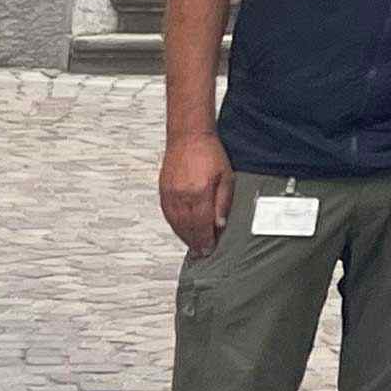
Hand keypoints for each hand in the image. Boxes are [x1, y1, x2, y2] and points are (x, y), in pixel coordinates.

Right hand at [160, 129, 230, 255]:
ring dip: (183, 236)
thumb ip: (223, 203)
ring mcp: (169, 194)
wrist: (188, 137)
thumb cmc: (210, 153)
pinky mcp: (163, 191)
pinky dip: (175, 225)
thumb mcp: (226, 177)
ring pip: (175, 223)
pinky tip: (181, 230)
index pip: (202, 225)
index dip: (205, 240)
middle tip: (201, 253)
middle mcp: (181, 196)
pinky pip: (168, 214)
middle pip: (187, 227)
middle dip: (194, 242)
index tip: (209, 250)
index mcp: (199, 193)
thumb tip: (220, 225)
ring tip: (192, 246)